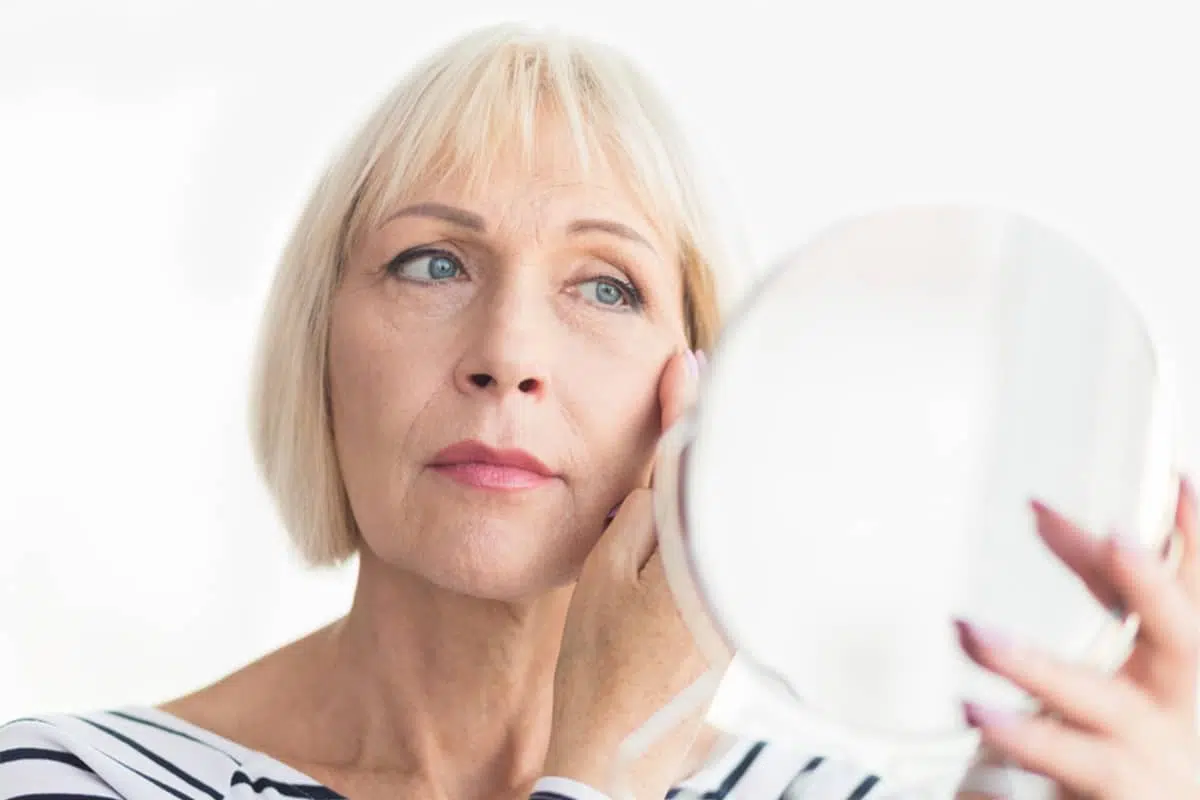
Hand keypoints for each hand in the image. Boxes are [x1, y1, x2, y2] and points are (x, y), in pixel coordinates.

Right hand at [543, 348, 714, 798]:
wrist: (617, 747)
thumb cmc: (598, 660)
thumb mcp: (609, 567)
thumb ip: (647, 496)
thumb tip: (673, 445)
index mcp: (701, 548)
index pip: (700, 455)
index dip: (690, 403)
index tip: (684, 362)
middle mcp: (736, 568)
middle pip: (733, 479)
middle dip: (719, 428)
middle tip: (710, 378)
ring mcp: (743, 596)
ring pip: (735, 511)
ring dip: (719, 469)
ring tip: (705, 422)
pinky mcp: (739, 618)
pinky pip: (733, 545)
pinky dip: (716, 511)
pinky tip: (699, 498)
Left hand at [956, 477, 1199, 798]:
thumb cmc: (1139, 736)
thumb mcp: (1134, 653)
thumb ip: (1098, 583)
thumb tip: (1043, 511)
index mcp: (1183, 665)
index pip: (1186, 589)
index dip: (1189, 536)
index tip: (1178, 479)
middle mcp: (1177, 704)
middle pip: (1180, 639)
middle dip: (1151, 587)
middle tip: (1119, 538)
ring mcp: (1147, 752)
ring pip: (1098, 704)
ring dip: (1035, 664)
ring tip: (973, 632)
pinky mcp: (1115, 796)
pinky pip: (1067, 765)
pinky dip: (1023, 738)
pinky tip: (980, 712)